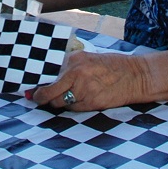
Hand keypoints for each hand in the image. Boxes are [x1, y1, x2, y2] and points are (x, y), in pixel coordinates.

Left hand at [29, 50, 151, 111]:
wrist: (136, 76)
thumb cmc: (113, 67)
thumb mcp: (89, 59)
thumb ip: (70, 68)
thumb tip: (47, 81)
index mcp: (74, 59)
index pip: (48, 73)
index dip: (38, 83)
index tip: (31, 90)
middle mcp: (76, 73)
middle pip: (49, 91)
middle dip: (41, 98)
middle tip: (36, 99)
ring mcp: (83, 88)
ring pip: (60, 103)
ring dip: (59, 103)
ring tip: (66, 98)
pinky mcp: (91, 102)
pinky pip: (73, 109)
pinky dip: (73, 107)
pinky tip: (81, 101)